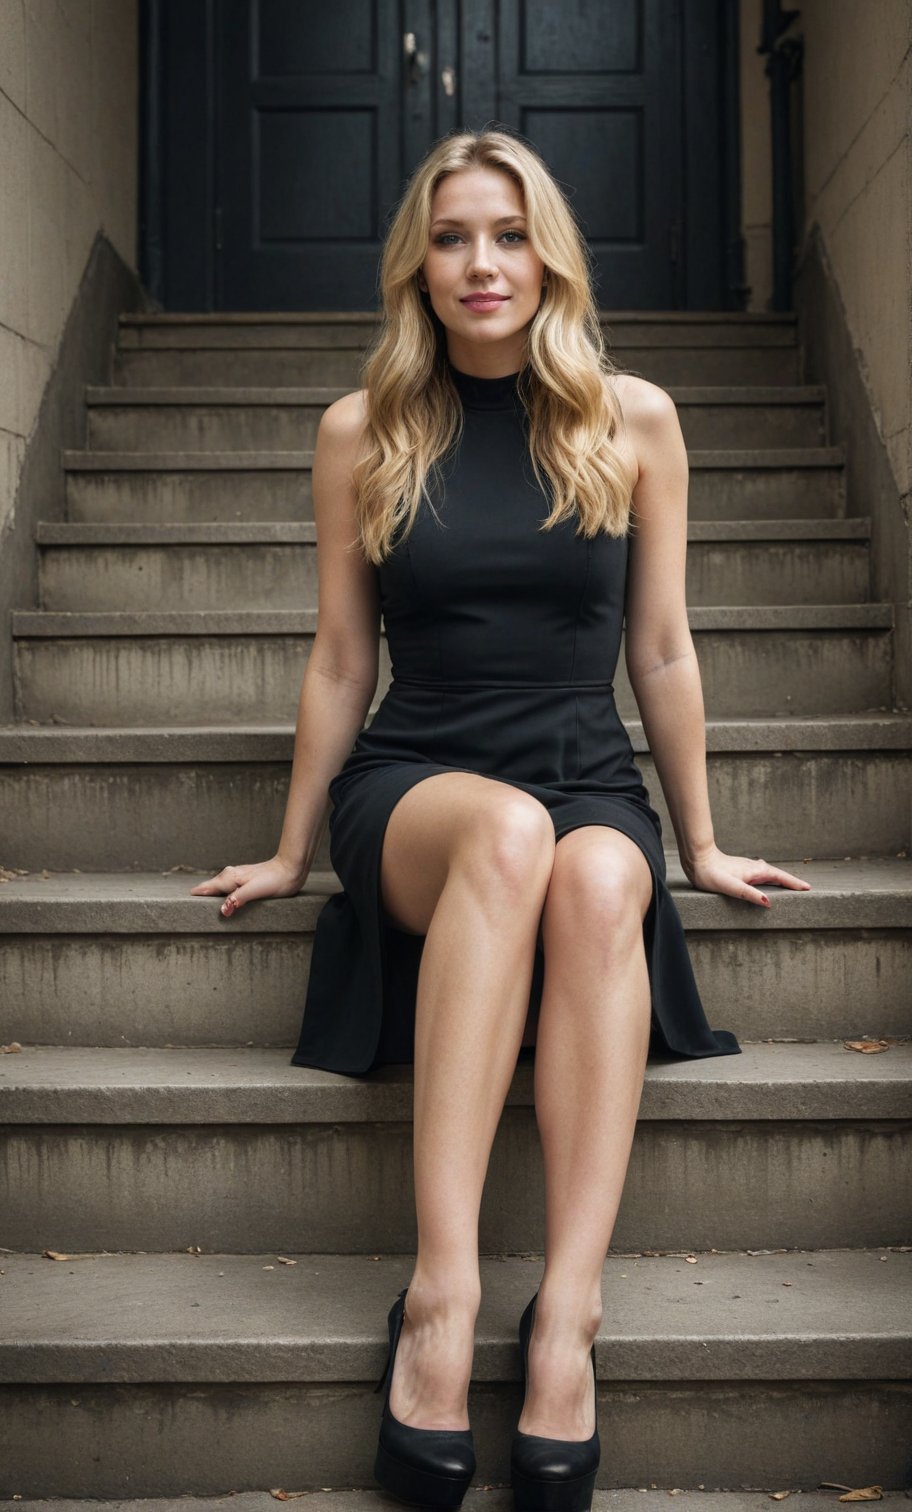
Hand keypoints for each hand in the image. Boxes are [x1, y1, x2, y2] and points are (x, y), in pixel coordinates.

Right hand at [189, 855, 307, 917]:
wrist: (290, 869)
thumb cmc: (274, 880)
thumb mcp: (255, 891)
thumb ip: (238, 899)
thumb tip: (223, 911)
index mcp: (230, 878)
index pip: (207, 888)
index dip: (195, 896)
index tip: (182, 905)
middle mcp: (230, 875)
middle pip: (209, 888)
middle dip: (199, 896)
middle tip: (185, 909)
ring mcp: (236, 876)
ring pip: (217, 887)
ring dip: (208, 895)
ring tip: (197, 904)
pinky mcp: (243, 880)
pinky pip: (225, 888)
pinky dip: (219, 894)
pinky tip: (219, 899)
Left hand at [683, 844, 811, 907]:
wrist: (698, 859)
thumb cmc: (711, 874)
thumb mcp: (730, 887)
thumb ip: (749, 894)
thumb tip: (769, 903)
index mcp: (756, 871)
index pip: (781, 877)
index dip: (794, 883)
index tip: (808, 888)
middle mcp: (754, 867)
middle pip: (778, 875)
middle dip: (791, 881)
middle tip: (805, 888)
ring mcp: (748, 867)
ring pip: (770, 873)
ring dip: (781, 879)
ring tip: (791, 886)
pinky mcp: (741, 868)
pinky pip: (761, 874)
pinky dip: (770, 878)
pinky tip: (766, 880)